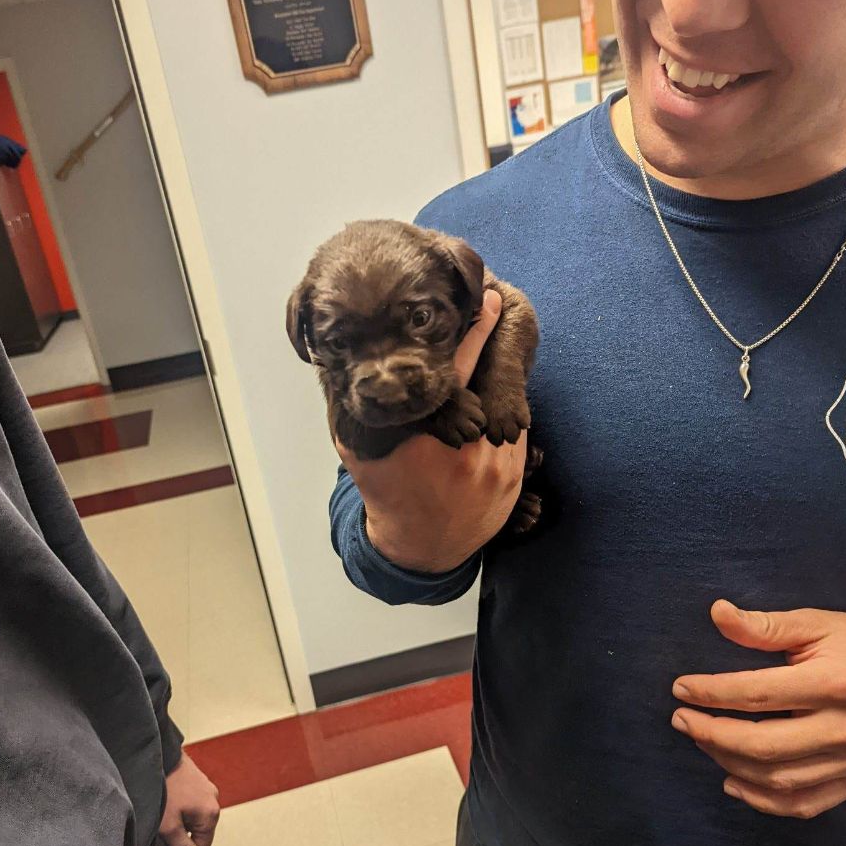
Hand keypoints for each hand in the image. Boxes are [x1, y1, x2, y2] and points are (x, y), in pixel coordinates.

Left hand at [159, 754, 220, 845]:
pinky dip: (176, 803)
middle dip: (180, 831)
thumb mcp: (169, 829)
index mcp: (212, 814)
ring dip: (177, 816)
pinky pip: (188, 800)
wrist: (154, 754)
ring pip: (191, 815)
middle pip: (197, 830)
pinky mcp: (195, 777)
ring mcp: (205, 786)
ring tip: (161, 809)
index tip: (165, 842)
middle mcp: (213, 799)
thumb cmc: (162, 791)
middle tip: (161, 824)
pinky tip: (163, 797)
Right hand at [335, 289, 524, 572]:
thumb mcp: (357, 444)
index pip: (451, 369)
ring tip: (498, 344)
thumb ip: (347, 399)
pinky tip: (498, 395)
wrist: (421, 545)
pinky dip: (504, 409)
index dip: (471, 332)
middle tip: (495, 304)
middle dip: (490, 341)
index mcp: (418, 433)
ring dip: (498, 376)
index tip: (484, 299)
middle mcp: (459, 446)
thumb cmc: (385, 487)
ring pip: (502, 403)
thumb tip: (332, 354)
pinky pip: (513, 429)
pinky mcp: (513, 476)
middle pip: (486, 380)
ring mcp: (491, 463)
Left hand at [670, 602, 845, 817]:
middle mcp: (844, 729)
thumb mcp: (820, 626)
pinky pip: (800, 805)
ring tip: (703, 741)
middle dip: (710, 733)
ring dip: (728, 763)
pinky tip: (733, 781)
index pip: (755, 694)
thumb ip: (765, 626)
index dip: (710, 692)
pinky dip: (761, 800)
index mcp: (834, 684)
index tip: (681, 688)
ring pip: (776, 779)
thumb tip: (717, 613)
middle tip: (681, 719)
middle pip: (761, 744)